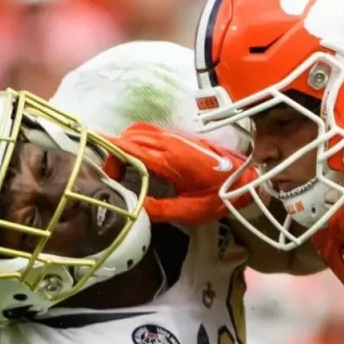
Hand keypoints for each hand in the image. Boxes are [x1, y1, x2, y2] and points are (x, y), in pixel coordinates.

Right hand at [106, 123, 259, 224]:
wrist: (246, 179)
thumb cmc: (221, 195)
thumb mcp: (190, 211)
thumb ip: (160, 210)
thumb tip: (133, 209)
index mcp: (168, 159)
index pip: (129, 147)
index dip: (108, 151)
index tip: (97, 164)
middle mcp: (168, 143)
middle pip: (129, 137)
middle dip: (114, 153)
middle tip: (114, 178)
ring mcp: (174, 139)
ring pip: (138, 132)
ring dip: (125, 147)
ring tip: (124, 171)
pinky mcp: (179, 140)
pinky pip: (150, 134)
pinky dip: (137, 144)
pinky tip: (139, 163)